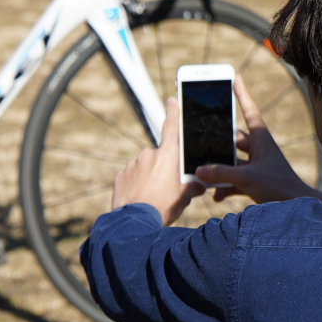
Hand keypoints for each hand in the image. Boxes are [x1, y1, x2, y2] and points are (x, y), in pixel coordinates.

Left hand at [111, 98, 204, 225]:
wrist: (135, 222)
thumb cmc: (163, 207)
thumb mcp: (184, 198)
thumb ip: (193, 187)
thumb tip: (201, 185)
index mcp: (167, 155)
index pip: (171, 127)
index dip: (173, 112)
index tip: (171, 99)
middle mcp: (148, 154)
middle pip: (159, 157)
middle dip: (163, 169)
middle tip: (166, 189)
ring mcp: (132, 164)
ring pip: (144, 167)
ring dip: (148, 178)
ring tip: (152, 197)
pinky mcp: (120, 176)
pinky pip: (131, 177)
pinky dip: (135, 185)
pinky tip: (139, 198)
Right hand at [195, 75, 321, 204]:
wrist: (296, 207)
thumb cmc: (278, 187)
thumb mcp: (247, 178)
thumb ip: (221, 173)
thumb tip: (200, 170)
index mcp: (261, 139)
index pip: (249, 111)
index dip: (242, 94)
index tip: (236, 77)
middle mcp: (258, 149)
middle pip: (232, 139)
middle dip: (217, 142)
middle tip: (200, 138)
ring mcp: (256, 165)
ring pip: (231, 161)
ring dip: (218, 169)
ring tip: (203, 175)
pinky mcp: (255, 181)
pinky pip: (234, 179)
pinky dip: (224, 186)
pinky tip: (215, 196)